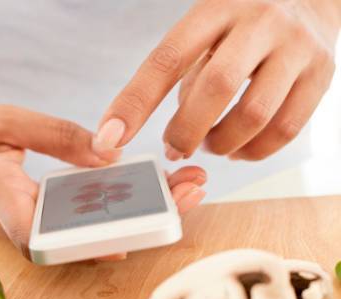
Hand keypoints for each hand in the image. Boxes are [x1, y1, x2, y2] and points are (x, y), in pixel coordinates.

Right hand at [0, 106, 205, 255]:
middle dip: (146, 219)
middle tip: (190, 192)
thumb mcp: (4, 124)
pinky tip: (162, 191)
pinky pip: (95, 224)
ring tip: (190, 188)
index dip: (91, 245)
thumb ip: (55, 136)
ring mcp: (43, 231)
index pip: (46, 242)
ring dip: (148, 213)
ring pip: (102, 233)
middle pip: (94, 238)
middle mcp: (28, 230)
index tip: (126, 242)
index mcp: (6, 208)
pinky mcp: (52, 224)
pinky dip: (131, 207)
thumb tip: (111, 155)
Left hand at [95, 0, 339, 160]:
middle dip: (187, 130)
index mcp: (216, 8)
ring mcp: (296, 47)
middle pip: (216, 88)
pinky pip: (285, 130)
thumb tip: (174, 141)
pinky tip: (241, 149)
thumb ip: (185, 76)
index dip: (135, 102)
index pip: (167, 58)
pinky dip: (255, 151)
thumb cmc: (243, 28)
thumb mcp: (207, 33)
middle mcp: (260, 21)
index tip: (110, 137)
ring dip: (223, 144)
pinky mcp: (321, 75)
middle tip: (175, 147)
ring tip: (212, 145)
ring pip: (253, 116)